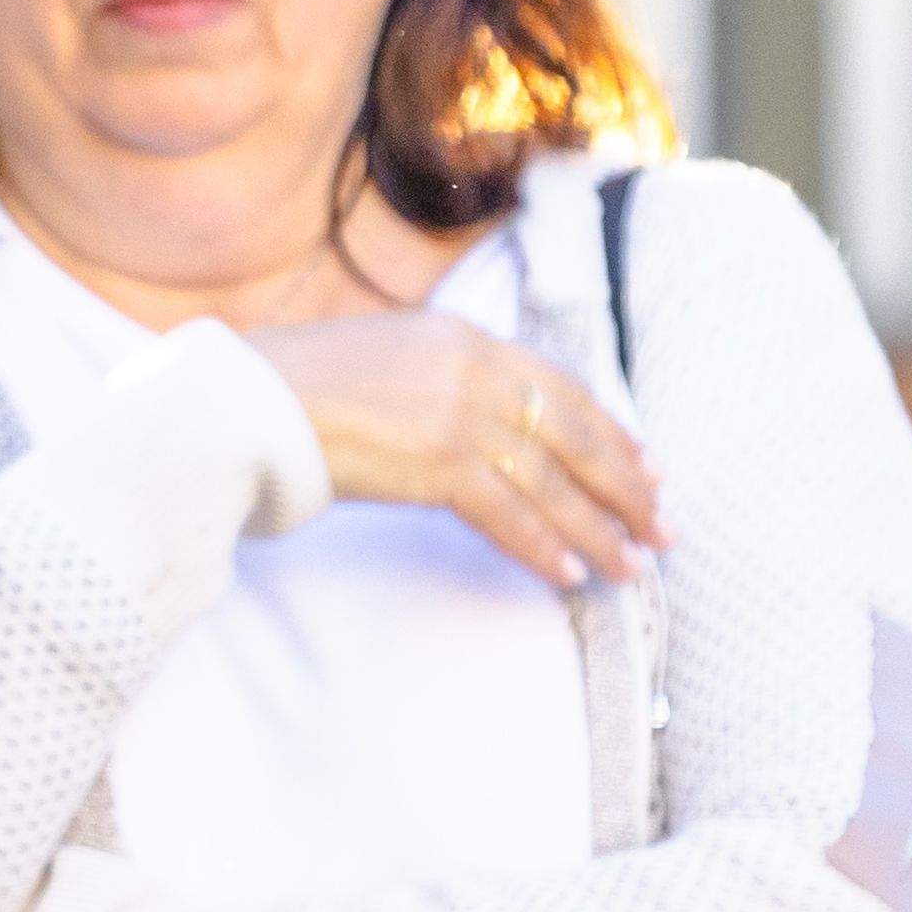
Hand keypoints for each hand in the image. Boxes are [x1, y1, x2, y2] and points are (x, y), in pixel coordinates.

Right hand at [242, 304, 664, 589]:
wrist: (248, 400)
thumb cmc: (296, 384)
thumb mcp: (385, 358)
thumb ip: (441, 382)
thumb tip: (483, 429)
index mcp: (463, 337)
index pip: (563, 387)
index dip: (613, 433)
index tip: (648, 468)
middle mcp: (474, 369)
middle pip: (577, 435)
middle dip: (626, 488)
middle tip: (663, 527)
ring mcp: (460, 415)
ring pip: (554, 483)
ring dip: (598, 531)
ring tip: (631, 568)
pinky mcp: (440, 463)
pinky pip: (511, 515)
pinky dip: (545, 547)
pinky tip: (570, 575)